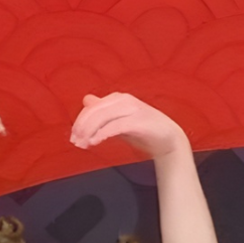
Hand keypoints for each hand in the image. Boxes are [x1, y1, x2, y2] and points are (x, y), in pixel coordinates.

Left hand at [71, 92, 188, 157]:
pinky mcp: (138, 121)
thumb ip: (104, 111)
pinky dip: (102, 134)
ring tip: (84, 144)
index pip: (91, 108)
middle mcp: (124, 100)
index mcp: (117, 98)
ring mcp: (132, 109)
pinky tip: (95, 142)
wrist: (170, 140)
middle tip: (76, 142)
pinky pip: (115, 126)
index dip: (80, 121)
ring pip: (102, 118)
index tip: (74, 137)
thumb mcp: (119, 120)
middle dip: (82, 127)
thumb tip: (86, 100)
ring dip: (89, 132)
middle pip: (94, 112)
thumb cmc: (144, 131)